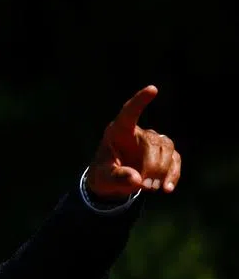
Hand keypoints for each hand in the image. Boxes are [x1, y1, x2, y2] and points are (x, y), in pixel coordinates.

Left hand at [87, 85, 181, 200]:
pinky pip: (175, 161)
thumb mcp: (104, 179)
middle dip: (151, 167)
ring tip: (148, 188)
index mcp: (118, 132)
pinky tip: (167, 189)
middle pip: (154, 143)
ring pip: (167, 149)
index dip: (140, 101)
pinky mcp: (165, 155)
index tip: (152, 89)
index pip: (129, 113)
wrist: (113, 184)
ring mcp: (154, 143)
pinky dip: (173, 175)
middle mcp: (138, 133)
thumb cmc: (104, 175)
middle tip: (143, 185)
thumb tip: (136, 179)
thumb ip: (117, 178)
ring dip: (161, 172)